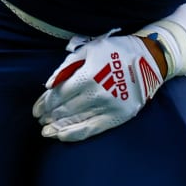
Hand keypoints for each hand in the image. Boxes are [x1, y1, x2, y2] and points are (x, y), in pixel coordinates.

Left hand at [33, 33, 165, 141]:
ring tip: (46, 131)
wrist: (149, 61)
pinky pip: (92, 129)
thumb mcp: (90, 49)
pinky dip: (74, 134)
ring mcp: (108, 107)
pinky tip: (62, 136)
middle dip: (50, 115)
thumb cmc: (115, 51)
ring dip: (58, 127)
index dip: (45, 103)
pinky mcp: (117, 117)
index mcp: (88, 75)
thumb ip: (68, 66)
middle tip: (40, 119)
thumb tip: (49, 84)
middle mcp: (97, 94)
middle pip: (66, 109)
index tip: (36, 110)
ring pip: (76, 121)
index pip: (59, 94)